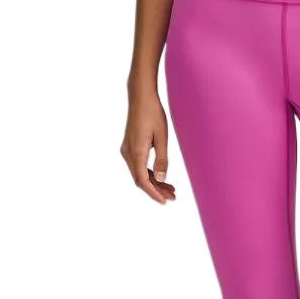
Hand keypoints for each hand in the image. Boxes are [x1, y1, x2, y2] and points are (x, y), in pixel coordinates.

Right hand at [121, 89, 176, 203]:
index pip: (142, 180)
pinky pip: (138, 165)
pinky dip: (148, 173)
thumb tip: (161, 179)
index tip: (165, 201)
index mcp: (136, 152)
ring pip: (139, 173)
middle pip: (140, 179)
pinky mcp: (129, 146)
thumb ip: (162, 159)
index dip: (153, 193)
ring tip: (170, 189)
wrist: (141, 97)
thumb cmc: (153, 114)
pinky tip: (160, 177)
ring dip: (153, 182)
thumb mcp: (162, 137)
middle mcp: (127, 153)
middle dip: (156, 190)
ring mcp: (127, 150)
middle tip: (173, 196)